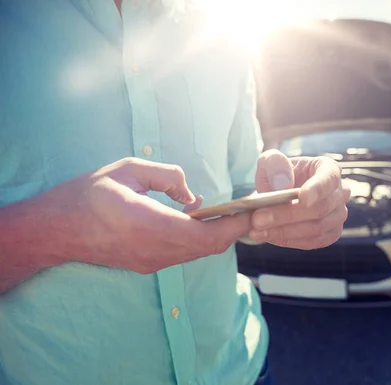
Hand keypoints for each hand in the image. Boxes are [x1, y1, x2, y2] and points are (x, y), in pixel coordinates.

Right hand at [38, 157, 251, 273]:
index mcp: (148, 225)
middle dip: (234, 230)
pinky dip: (199, 239)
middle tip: (248, 209)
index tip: (254, 210)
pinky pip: (184, 254)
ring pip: (198, 253)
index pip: (205, 234)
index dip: (235, 225)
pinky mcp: (147, 265)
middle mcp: (153, 250)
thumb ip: (167, 176)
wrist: (53, 231)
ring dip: (217, 235)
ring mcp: (150, 262)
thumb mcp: (126, 170)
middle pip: (208, 248)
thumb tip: (194, 194)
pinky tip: (198, 219)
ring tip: (228, 211)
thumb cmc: (86, 195)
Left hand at [248, 150, 350, 248]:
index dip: (317, 189)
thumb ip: (274, 164)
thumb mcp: (270, 162)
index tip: (302, 198)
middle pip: (320, 208)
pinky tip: (269, 236)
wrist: (280, 194)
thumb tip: (282, 183)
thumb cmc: (278, 175)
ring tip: (256, 230)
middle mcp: (339, 193)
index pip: (328, 179)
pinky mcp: (330, 234)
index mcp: (328, 169)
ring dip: (284, 231)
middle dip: (287, 215)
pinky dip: (289, 240)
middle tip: (258, 219)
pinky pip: (312, 242)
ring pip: (316, 229)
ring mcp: (337, 216)